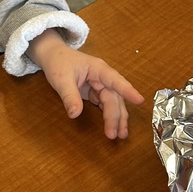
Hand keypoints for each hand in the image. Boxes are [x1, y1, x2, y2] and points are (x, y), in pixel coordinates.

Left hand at [27, 30, 143, 138]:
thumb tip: (75, 114)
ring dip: (117, 119)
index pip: (115, 80)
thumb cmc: (59, 62)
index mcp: (98, 69)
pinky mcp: (95, 93)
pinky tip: (114, 128)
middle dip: (116, 116)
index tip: (140, 100)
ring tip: (121, 135)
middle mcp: (103, 78)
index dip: (127, 90)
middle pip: (114, 98)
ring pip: (113, 103)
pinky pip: (105, 106)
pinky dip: (110, 117)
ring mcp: (100, 86)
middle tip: (116, 134)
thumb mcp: (61, 79)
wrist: (52, 56)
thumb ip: (69, 96)